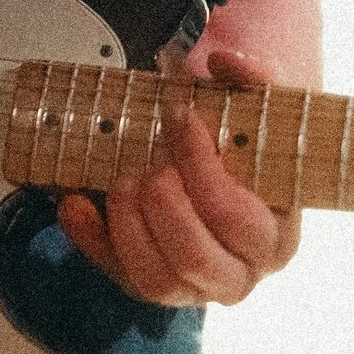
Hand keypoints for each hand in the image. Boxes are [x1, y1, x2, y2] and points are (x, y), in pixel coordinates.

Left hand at [56, 50, 302, 305]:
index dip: (198, 165)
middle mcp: (240, 275)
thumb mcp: (259, 115)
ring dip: (127, 223)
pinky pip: (116, 277)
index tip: (178, 116)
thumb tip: (225, 62)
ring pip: (155, 281)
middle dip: (160, 200)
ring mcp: (194, 291)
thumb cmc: (247, 151)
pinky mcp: (154, 290)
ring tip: (123, 179)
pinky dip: (90, 239)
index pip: (232, 215)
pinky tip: (77, 203)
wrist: (232, 176)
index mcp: (275, 237)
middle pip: (192, 255)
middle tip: (150, 162)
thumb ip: (254, 80)